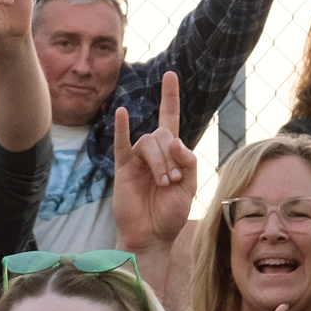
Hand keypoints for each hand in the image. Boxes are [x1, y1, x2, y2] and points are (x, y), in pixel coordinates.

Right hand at [112, 71, 197, 251]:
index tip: (170, 74)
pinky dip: (121, 128)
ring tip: (162, 184)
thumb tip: (174, 140)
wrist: (151, 235)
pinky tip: (121, 113)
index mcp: (172, 154)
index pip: (170, 118)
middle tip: (171, 181)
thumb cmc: (170, 214)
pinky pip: (121, 144)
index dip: (170, 97)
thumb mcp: (190, 187)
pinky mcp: (123, 168)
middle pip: (163, 135)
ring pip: (149, 143)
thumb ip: (188, 162)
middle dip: (170, 157)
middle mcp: (154, 152)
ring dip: (159, 162)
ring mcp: (137, 159)